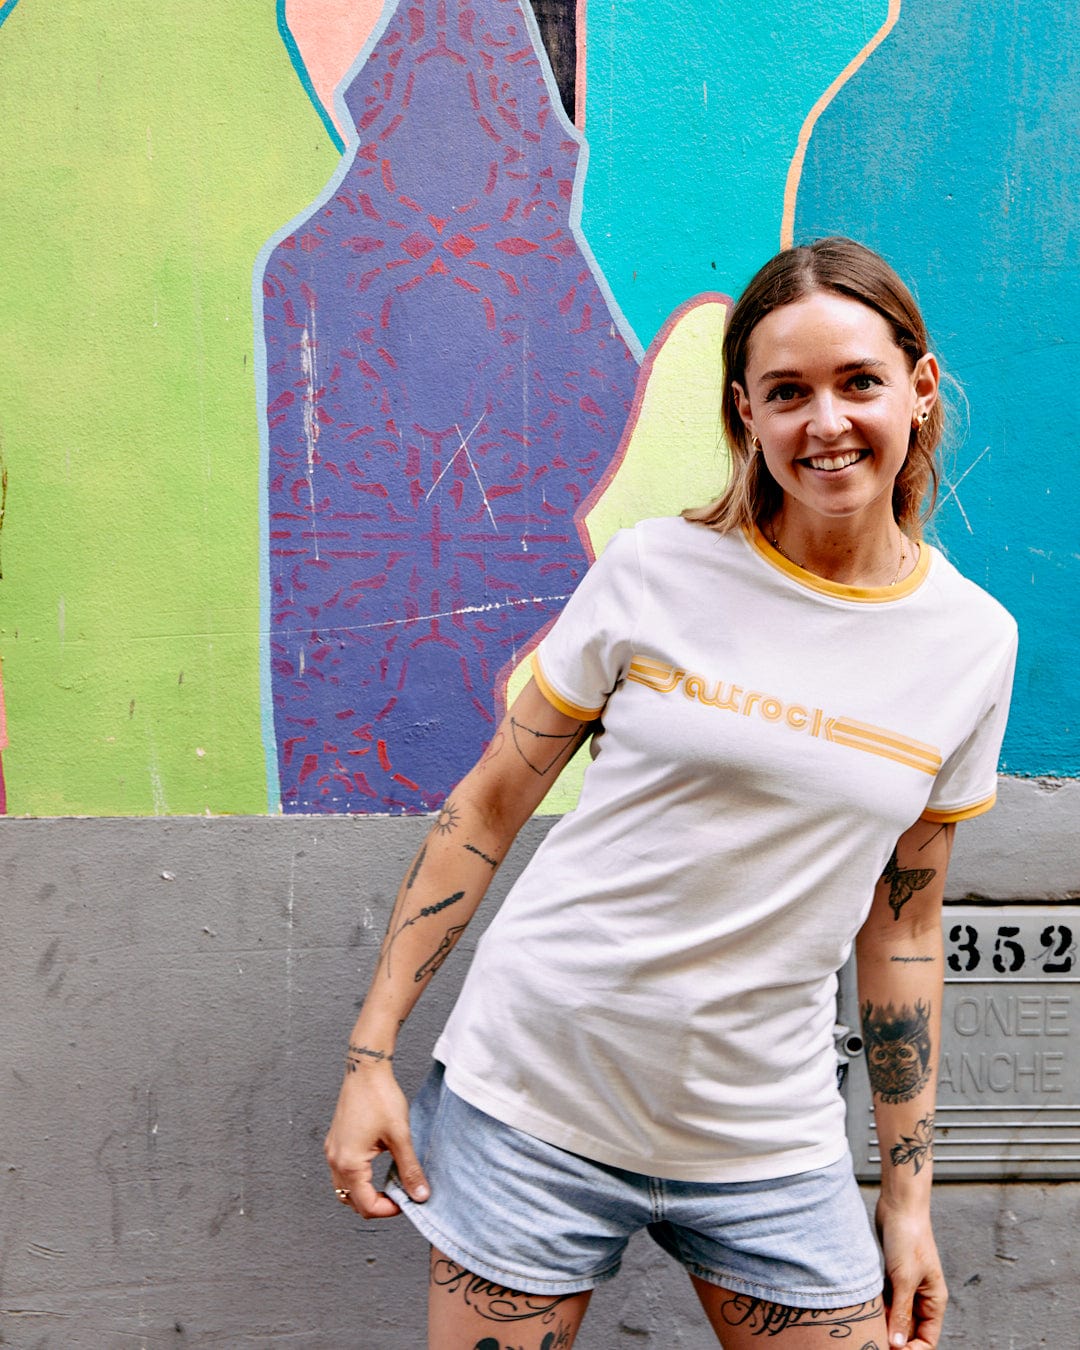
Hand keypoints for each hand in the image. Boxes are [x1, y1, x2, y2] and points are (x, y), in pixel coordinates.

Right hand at [323, 1063, 429, 1217]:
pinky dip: (358, 1179)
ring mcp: (332, 1151)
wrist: (365, 1069)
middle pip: (351, 1201)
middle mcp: (335, 1160)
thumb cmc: (380, 1097)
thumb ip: (409, 1169)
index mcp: (349, 1162)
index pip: (366, 1204)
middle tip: (399, 1196)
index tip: (407, 1201)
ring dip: (365, 1193)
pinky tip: (376, 1168)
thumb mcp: (400, 1136)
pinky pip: (342, 1172)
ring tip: (389, 1184)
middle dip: (376, 1205)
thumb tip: (420, 1195)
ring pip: (344, 1188)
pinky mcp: (335, 1142)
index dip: (388, 1210)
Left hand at [876, 1197, 947, 1348]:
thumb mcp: (904, 1279)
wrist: (898, 1205)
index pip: (927, 1339)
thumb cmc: (909, 1237)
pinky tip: (865, 1310)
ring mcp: (906, 1286)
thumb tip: (897, 1344)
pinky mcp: (893, 1276)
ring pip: (895, 1316)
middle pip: (910, 1331)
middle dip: (895, 1339)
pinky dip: (877, 1308)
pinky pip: (886, 1301)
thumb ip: (900, 1312)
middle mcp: (922, 1296)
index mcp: (934, 1300)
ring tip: (868, 1328)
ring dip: (883, 1324)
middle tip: (875, 1342)